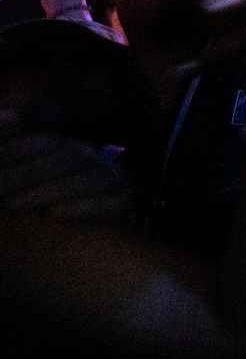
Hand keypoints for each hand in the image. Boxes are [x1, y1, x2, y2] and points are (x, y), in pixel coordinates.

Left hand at [0, 130, 131, 221]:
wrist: (83, 241)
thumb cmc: (43, 205)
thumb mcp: (28, 180)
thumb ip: (15, 149)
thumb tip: (9, 117)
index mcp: (65, 149)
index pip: (42, 143)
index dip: (14, 151)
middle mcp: (90, 159)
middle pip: (61, 159)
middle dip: (22, 174)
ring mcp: (109, 179)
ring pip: (84, 178)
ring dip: (46, 191)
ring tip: (12, 205)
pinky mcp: (122, 203)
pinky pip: (107, 202)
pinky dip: (81, 207)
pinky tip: (53, 215)